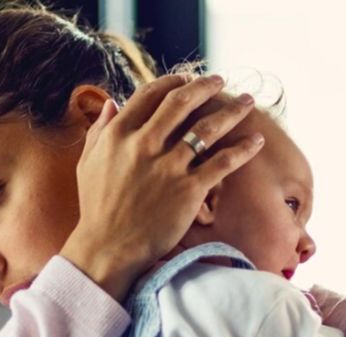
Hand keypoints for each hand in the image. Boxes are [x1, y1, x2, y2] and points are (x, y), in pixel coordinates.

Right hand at [62, 73, 264, 301]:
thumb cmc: (97, 209)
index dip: (172, 82)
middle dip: (205, 86)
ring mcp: (168, 167)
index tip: (186, 79)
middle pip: (181, 102)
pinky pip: (223, 162)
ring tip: (247, 102)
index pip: (150, 94)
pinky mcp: (189, 190)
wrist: (108, 248)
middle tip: (220, 81)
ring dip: (232, 110)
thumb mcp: (88, 163)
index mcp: (119, 134)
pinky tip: (256, 141)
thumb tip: (111, 103)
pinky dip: (243, 149)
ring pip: (207, 128)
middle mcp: (144, 144)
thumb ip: (99, 130)